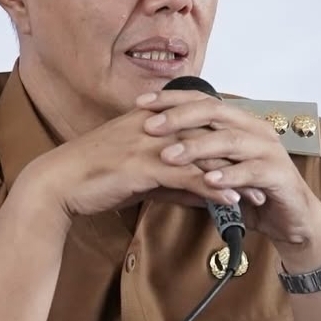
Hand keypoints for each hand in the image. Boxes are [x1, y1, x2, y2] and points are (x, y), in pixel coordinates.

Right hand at [17, 107, 240, 223]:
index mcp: (148, 120)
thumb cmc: (90, 178)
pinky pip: (185, 176)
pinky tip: (231, 200)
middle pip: (206, 135)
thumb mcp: (136, 175)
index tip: (249, 158)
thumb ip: (169, 179)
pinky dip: (212, 187)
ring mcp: (146, 144)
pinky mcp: (141, 166)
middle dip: (237, 156)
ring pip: (201, 155)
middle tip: (263, 174)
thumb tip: (199, 192)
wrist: (56, 185)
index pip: (197, 124)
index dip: (225, 140)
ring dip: (232, 174)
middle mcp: (150, 126)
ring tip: (257, 192)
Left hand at [135, 90, 320, 270]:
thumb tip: (150, 150)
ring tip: (169, 157)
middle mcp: (255, 129)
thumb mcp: (215, 171)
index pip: (202, 100)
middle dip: (179, 117)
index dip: (171, 99)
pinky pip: (252, 171)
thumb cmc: (250, 192)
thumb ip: (191, 159)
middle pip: (214, 112)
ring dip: (197, 148)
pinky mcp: (280, 175)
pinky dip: (229, 175)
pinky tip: (207, 180)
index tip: (141, 102)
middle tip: (149, 127)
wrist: (290, 221)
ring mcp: (269, 151)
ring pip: (230, 140)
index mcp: (239, 122)